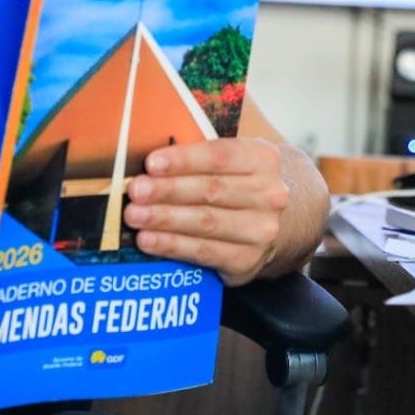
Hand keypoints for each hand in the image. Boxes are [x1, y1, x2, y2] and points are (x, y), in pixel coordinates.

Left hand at [122, 137, 290, 286]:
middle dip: (168, 190)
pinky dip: (172, 246)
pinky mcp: (247, 260)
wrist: (280, 222)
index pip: (220, 156)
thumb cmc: (239, 181)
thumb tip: (150, 160)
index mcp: (263, 159)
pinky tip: (148, 240)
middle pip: (211, 190)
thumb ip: (198, 154)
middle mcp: (269, 195)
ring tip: (134, 215)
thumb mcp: (233, 159)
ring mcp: (261, 230)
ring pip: (206, 223)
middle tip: (136, 191)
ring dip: (165, 219)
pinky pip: (204, 252)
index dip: (184, 160)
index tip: (151, 163)